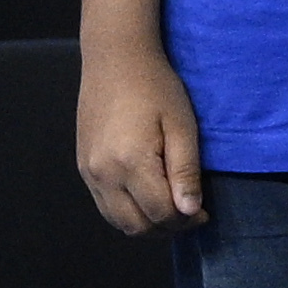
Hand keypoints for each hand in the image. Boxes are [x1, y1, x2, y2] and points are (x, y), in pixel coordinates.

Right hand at [75, 40, 207, 235]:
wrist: (115, 60)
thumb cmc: (155, 87)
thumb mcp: (182, 126)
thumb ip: (185, 171)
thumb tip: (191, 211)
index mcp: (130, 162)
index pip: (161, 213)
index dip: (187, 220)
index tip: (204, 213)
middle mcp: (103, 172)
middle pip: (136, 226)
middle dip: (167, 228)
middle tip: (190, 214)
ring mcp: (88, 171)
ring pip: (117, 221)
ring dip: (146, 224)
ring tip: (171, 208)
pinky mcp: (82, 166)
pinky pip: (104, 206)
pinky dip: (127, 212)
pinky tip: (148, 198)